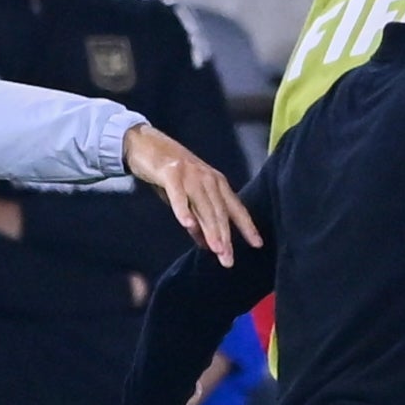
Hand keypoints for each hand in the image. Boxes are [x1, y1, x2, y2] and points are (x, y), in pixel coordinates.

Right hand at [124, 123, 257, 262]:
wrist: (147, 144)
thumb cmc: (170, 174)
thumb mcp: (187, 198)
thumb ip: (198, 219)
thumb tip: (207, 245)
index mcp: (216, 183)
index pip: (235, 208)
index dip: (247, 226)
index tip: (257, 244)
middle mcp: (208, 179)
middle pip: (220, 212)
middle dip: (225, 237)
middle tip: (227, 260)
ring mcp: (191, 175)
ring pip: (203, 206)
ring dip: (210, 229)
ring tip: (216, 249)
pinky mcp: (172, 173)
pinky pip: (179, 195)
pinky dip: (183, 210)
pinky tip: (187, 225)